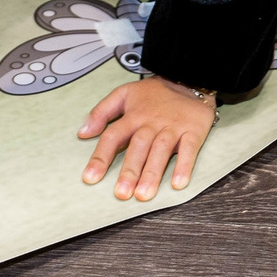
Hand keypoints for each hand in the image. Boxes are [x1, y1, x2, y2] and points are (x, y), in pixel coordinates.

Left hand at [80, 75, 216, 202]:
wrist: (189, 82)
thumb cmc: (155, 94)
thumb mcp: (124, 94)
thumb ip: (101, 112)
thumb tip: (83, 132)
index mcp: (133, 115)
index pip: (112, 136)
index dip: (101, 157)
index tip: (90, 178)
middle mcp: (151, 123)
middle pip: (138, 147)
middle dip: (130, 171)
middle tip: (122, 193)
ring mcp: (173, 127)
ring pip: (161, 150)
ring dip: (152, 173)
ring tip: (144, 194)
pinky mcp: (193, 131)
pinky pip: (189, 149)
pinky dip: (184, 165)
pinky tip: (178, 183)